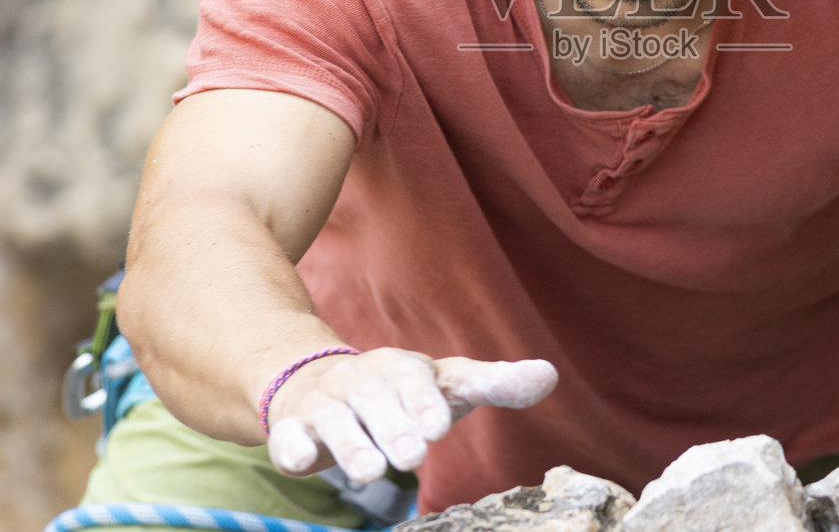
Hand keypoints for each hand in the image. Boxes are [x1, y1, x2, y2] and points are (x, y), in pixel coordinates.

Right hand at [263, 347, 557, 480]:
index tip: (440, 427)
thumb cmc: (402, 393)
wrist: (320, 384)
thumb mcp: (448, 385)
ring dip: (350, 444)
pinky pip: (288, 436)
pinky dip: (292, 446)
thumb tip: (550, 375)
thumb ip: (496, 382)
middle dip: (392, 427)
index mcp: (403, 368)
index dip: (426, 401)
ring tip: (370, 472)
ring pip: (335, 419)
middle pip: (375, 399)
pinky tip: (302, 461)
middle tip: (412, 456)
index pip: (416, 378)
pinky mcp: (295, 428)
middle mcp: (363, 380)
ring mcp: (326, 403)